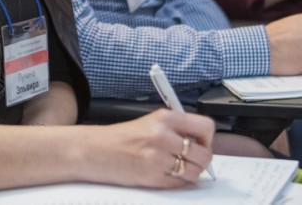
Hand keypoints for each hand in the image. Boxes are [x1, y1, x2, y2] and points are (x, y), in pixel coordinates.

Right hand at [84, 109, 214, 187]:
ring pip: (195, 171)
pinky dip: (178, 182)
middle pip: (204, 153)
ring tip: (179, 168)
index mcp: (165, 118)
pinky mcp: (153, 177)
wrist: (94, 150)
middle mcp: (164, 136)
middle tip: (192, 159)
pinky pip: (180, 183)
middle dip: (202, 159)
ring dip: (192, 173)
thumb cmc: (122, 138)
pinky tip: (167, 174)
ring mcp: (158, 157)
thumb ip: (176, 128)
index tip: (201, 143)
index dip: (207, 138)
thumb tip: (201, 142)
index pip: (205, 127)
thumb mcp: (151, 122)